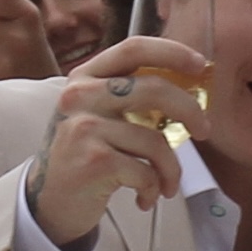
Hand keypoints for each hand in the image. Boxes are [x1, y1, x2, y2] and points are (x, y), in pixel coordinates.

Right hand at [31, 35, 201, 244]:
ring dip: (171, 169)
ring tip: (166, 184)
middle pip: (154, 90)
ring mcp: (85, 127)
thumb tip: (189, 90)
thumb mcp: (97, 114)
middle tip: (204, 131)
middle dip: (190, 111)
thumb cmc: (84, 155)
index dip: (172, 52)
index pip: (133, 49)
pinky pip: (146, 171)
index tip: (200, 65)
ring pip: (155, 141)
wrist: (48, 201)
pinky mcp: (94, 161)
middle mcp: (80, 96)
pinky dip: (153, 189)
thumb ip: (130, 97)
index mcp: (84, 76)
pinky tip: (144, 197)